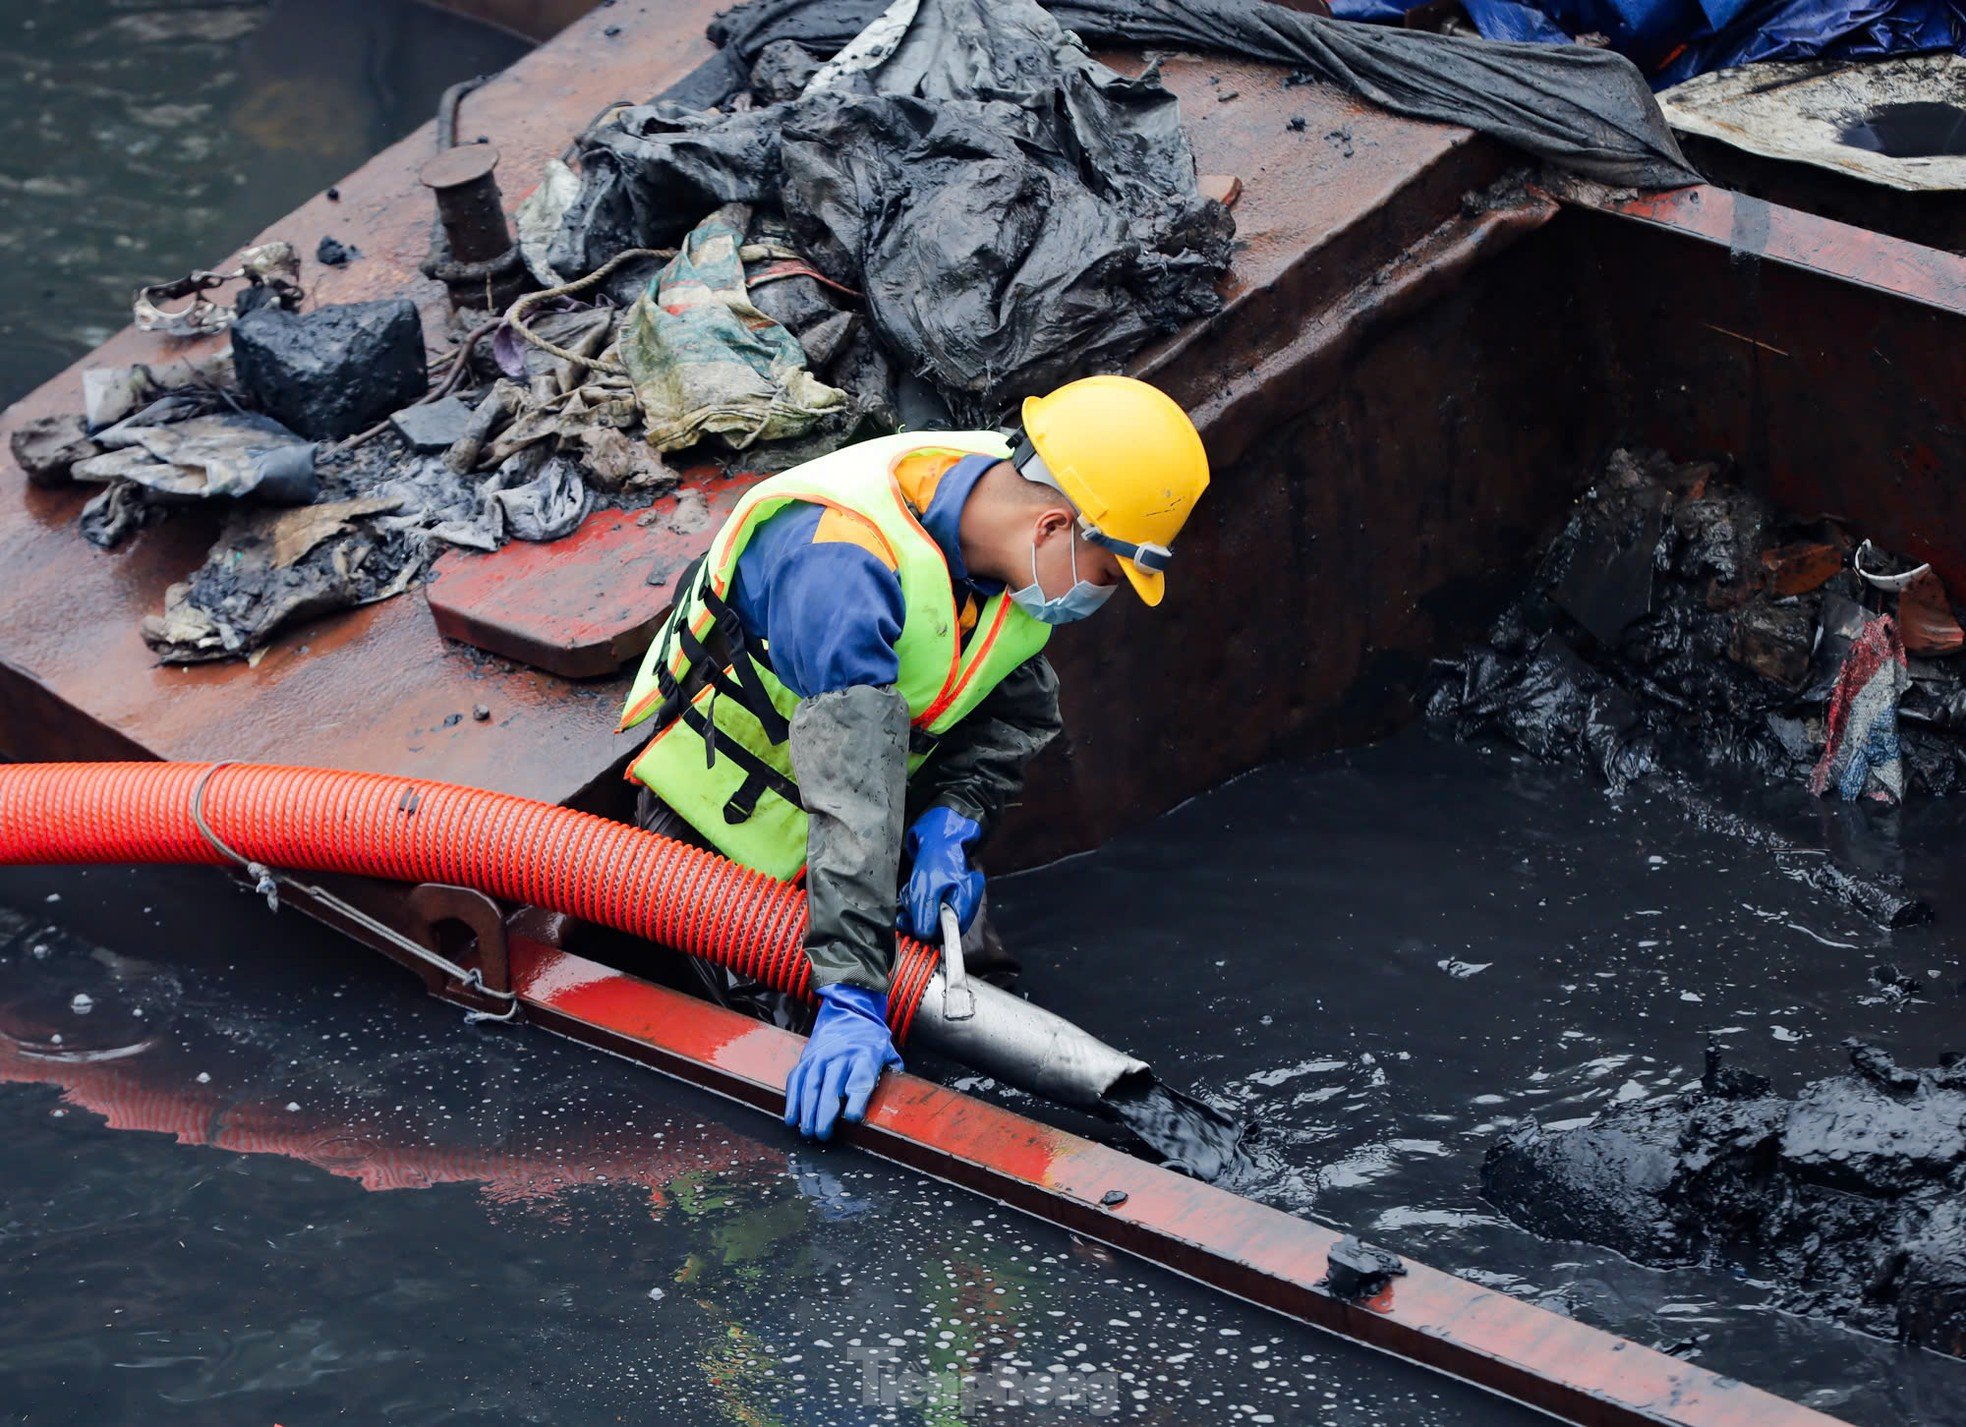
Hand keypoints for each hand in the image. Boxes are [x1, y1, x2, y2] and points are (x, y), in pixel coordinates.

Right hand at [785, 983, 902, 1140]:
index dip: (855, 1100)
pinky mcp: (807, 1057)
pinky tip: (793, 1119)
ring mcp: (821, 1055)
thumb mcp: (888, 1053)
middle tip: (823, 1135)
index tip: (852, 1118)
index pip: (860, 1079)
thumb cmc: (871, 1041)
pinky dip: (793, 1100)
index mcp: (866, 1055)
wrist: (850, 1012)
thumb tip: (897, 1101)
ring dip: (807, 1110)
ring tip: (808, 1132)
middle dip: (825, 1113)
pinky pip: (796, 1079)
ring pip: (811, 1084)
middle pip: (831, 1085)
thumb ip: (892, 1076)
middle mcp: (841, 1054)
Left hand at [898, 806, 983, 941]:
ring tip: (908, 893)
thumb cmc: (935, 855)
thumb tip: (924, 935)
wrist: (938, 832)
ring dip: (917, 907)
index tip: (914, 928)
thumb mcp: (925, 887)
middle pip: (943, 923)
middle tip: (905, 911)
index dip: (933, 932)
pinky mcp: (947, 889)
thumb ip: (925, 914)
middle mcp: (967, 899)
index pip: (953, 930)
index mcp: (966, 899)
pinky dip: (919, 899)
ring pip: (935, 913)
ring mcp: (958, 894)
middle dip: (921, 916)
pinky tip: (911, 890)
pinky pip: (932, 903)